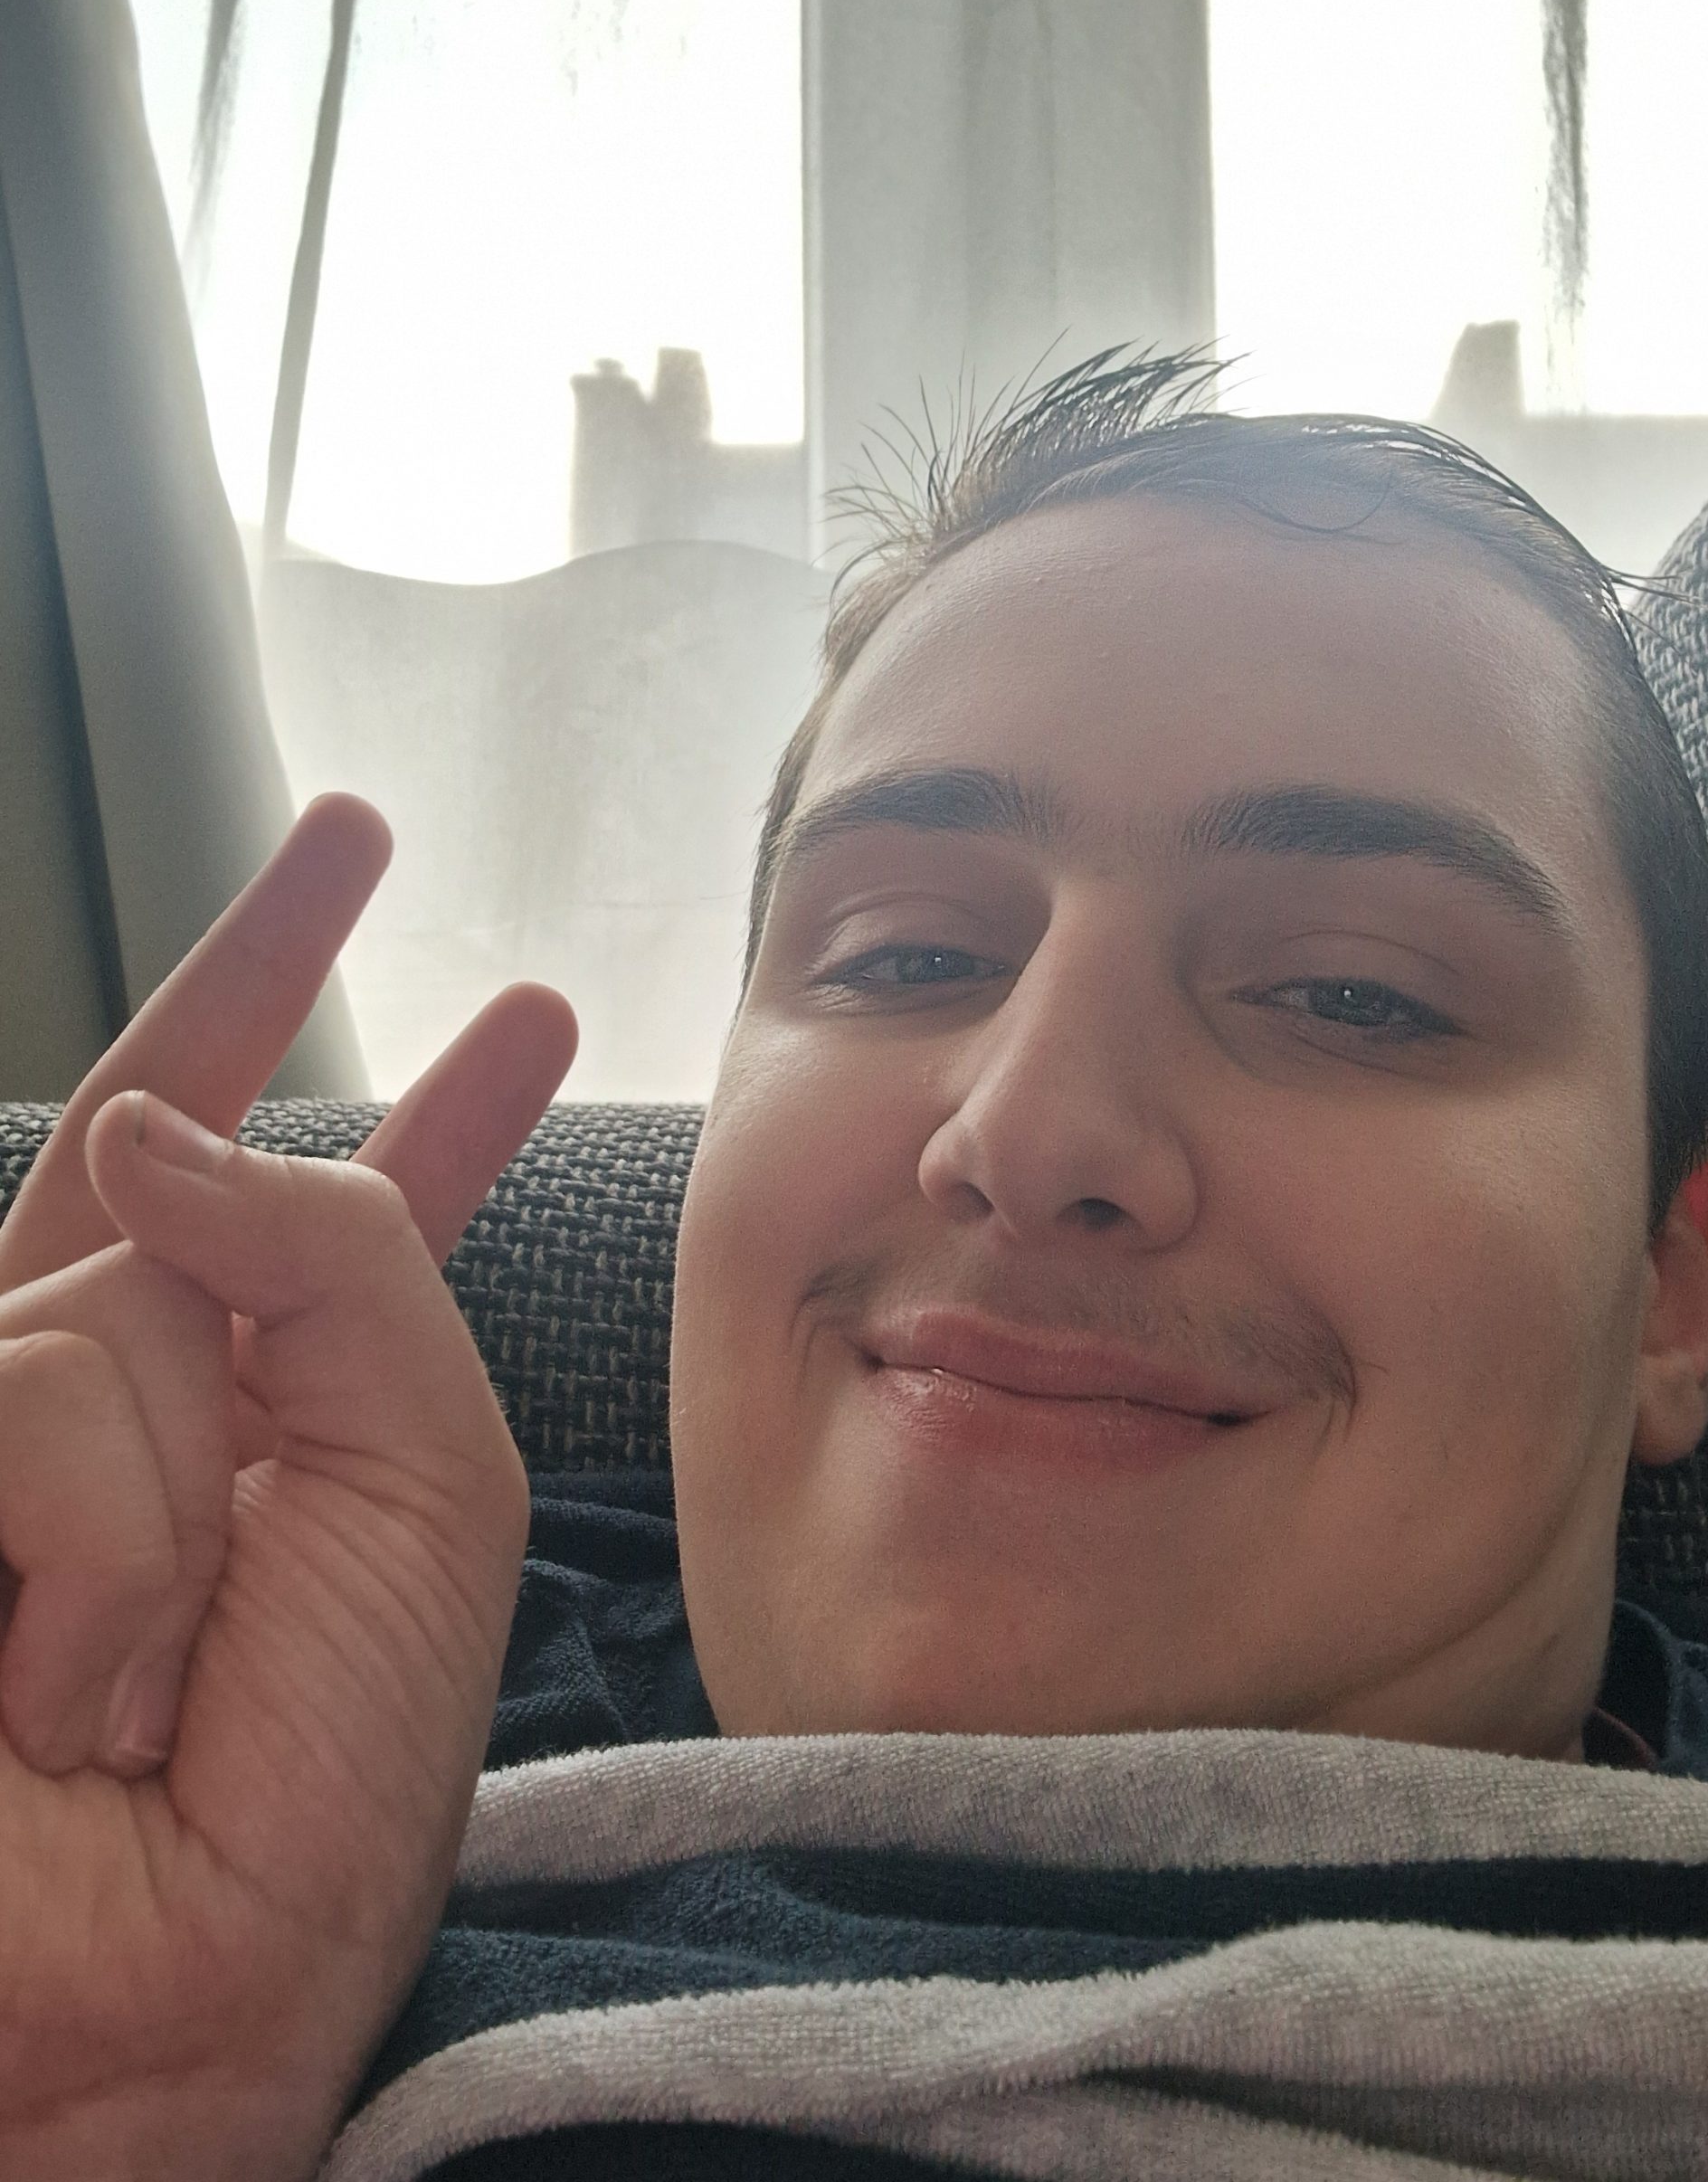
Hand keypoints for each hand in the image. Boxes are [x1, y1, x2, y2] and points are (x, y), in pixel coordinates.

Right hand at [0, 797, 577, 2179]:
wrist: (169, 2013)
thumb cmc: (314, 1787)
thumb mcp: (427, 1491)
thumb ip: (344, 1267)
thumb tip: (161, 1135)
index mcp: (277, 1413)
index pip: (339, 1215)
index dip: (422, 1107)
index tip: (522, 1015)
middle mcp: (130, 1396)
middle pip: (180, 1141)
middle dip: (271, 966)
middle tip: (355, 830)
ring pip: (112, 1300)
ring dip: (176, 1509)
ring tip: (146, 1685)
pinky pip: (29, 1384)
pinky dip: (93, 1546)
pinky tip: (71, 1689)